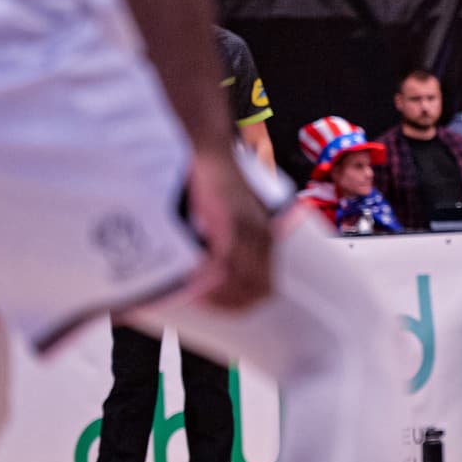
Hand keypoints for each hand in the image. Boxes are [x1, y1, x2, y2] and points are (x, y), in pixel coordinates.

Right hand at [186, 150, 273, 310]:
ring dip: (221, 295)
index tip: (220, 308)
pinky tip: (197, 281)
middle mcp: (262, 236)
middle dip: (233, 305)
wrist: (208, 153)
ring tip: (198, 298)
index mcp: (263, 238)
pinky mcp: (233, 222)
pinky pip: (229, 260)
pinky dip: (214, 276)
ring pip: (246, 279)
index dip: (243, 303)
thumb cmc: (212, 186)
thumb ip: (218, 249)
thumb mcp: (220, 221)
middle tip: (207, 306)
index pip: (264, 286)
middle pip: (260, 289)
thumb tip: (206, 277)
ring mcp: (250, 229)